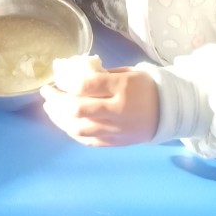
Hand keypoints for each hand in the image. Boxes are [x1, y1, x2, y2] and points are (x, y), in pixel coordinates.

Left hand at [39, 67, 159, 147]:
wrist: (169, 111)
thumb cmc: (145, 87)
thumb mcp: (126, 72)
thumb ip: (101, 75)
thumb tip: (71, 76)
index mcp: (121, 87)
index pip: (85, 85)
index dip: (64, 81)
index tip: (55, 77)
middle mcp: (117, 110)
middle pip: (77, 108)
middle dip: (55, 100)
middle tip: (46, 92)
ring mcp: (115, 130)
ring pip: (78, 128)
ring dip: (58, 118)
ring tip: (50, 109)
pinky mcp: (114, 143)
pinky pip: (87, 140)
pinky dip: (71, 131)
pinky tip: (64, 123)